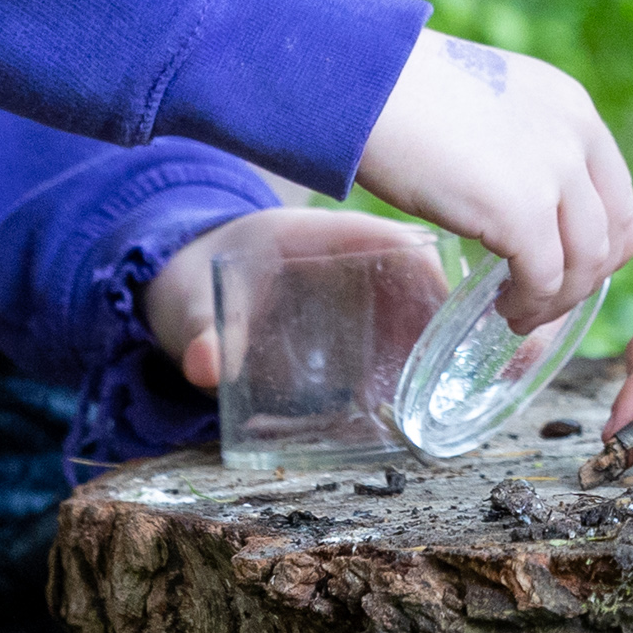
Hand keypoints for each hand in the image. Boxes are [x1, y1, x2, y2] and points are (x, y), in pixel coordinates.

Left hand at [145, 203, 432, 390]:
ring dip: (429, 342)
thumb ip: (199, 333)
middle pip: (414, 273)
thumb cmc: (189, 285)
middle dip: (440, 316)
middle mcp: (342, 257)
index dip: (425, 267)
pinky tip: (410, 397)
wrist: (181, 287)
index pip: (387, 237)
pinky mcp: (344, 318)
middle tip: (451, 369)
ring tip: (438, 391)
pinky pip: (390, 329)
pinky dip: (406, 357)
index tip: (449, 309)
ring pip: (410, 304)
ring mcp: (348, 288)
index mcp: (312, 235)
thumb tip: (204, 367)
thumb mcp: (189, 306)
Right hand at [350, 26, 632, 329]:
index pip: (616, 195)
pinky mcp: (522, 211)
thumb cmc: (403, 94)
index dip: (597, 243)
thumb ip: (523, 144)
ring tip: (520, 312)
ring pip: (586, 263)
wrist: (365, 82)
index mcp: (573, 110)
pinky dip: (530, 305)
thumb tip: (521, 201)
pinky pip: (544, 279)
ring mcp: (554, 173)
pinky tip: (504, 308)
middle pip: (614, 234)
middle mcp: (577, 138)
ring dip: (557, 301)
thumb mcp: (491, 106)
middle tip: (545, 299)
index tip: (562, 266)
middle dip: (585, 279)